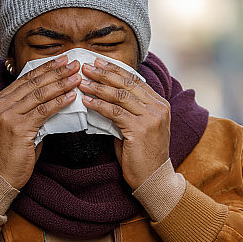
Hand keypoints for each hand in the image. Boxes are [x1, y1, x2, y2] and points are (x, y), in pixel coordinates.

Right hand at [0, 55, 80, 188]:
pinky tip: (71, 97)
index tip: (63, 60)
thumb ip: (33, 109)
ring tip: (77, 77)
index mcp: (1, 99)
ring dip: (61, 84)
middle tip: (75, 63)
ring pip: (40, 94)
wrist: (1, 175)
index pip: (27, 77)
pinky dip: (59, 102)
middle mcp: (2, 103)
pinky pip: (43, 111)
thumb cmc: (14, 152)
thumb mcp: (21, 124)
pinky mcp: (18, 128)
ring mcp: (8, 115)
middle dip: (57, 71)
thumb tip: (57, 97)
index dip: (47, 67)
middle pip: (34, 82)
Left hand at [80, 58, 170, 188]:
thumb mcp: (136, 128)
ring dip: (98, 87)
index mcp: (160, 104)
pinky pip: (115, 112)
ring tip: (82, 82)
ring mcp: (151, 118)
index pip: (135, 80)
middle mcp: (159, 108)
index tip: (98, 63)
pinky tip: (86, 101)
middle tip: (86, 67)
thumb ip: (125, 112)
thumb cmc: (141, 155)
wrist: (153, 179)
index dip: (115, 70)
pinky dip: (98, 105)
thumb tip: (102, 98)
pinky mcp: (141, 129)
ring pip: (120, 96)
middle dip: (104, 73)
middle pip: (127, 84)